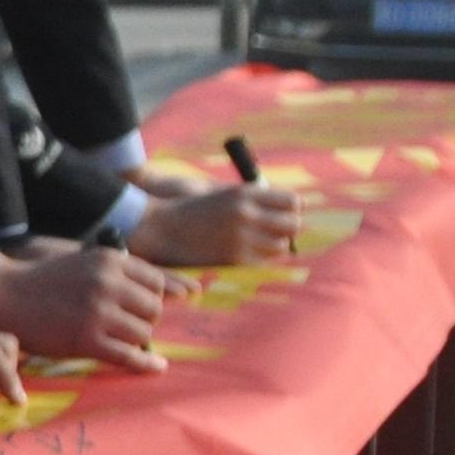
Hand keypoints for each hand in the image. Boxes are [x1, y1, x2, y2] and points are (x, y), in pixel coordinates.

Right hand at [0, 240, 172, 370]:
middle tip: (126, 327)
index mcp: (109, 261)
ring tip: (119, 341)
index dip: (151, 297)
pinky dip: (146, 365)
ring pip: (143, 334)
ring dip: (135, 341)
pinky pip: (129, 356)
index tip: (138, 307)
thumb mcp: (81, 261)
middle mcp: (108, 284)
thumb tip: (162, 289)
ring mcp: (98, 313)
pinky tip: (157, 368)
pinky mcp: (86, 340)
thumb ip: (114, 271)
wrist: (2, 294)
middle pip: (153, 309)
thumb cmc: (39, 279)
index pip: (156, 282)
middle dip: (144, 320)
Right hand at [126, 181, 301, 267]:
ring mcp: (240, 237)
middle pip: (293, 224)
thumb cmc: (193, 210)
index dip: (290, 209)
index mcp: (245, 193)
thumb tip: (288, 210)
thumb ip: (254, 199)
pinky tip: (246, 253)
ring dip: (274, 245)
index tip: (280, 214)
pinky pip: (264, 261)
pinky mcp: (233, 258)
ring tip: (259, 243)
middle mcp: (246, 213)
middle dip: (287, 229)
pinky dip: (260, 258)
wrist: (161, 228)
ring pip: (281, 246)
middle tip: (274, 232)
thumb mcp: (225, 195)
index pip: (292, 201)